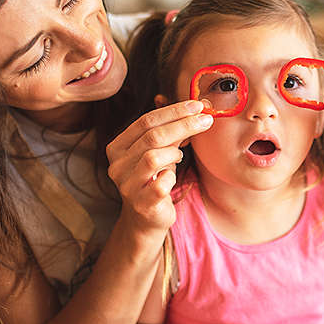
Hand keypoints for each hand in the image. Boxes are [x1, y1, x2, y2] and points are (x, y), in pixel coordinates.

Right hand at [106, 101, 213, 233]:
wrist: (147, 219)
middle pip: (152, 136)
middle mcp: (117, 165)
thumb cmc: (155, 179)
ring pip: (153, 157)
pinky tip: (172, 177)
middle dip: (183, 125)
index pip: (146, 121)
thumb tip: (198, 105)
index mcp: (117, 147)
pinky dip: (172, 176)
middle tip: (206, 119)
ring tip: (180, 155)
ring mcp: (127, 185)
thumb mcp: (159, 151)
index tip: (197, 105)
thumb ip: (171, 129)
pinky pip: (162, 183)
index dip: (174, 111)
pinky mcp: (141, 204)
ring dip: (174, 152)